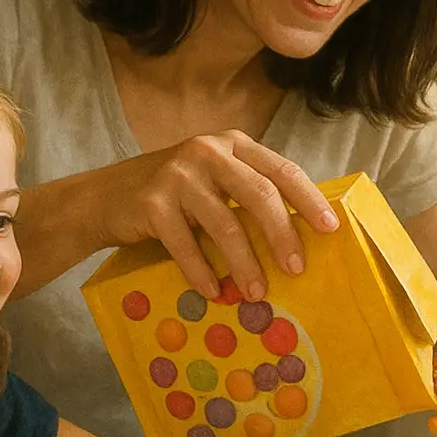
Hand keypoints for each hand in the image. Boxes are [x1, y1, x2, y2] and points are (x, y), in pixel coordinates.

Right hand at [105, 131, 338, 301]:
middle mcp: (208, 151)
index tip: (330, 228)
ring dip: (244, 264)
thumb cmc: (174, 194)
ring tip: (256, 293)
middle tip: (296, 269)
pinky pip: (185, 245)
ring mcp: (178, 174)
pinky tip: (213, 292)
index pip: (282, 170)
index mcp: (233, 144)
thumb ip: (249, 192)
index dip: (309, 199)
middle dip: (282, 234)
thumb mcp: (215, 180)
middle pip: (258, 194)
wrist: (105, 197)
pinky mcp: (152, 202)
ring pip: (225, 223)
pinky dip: (202, 273)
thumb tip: (302, 232)